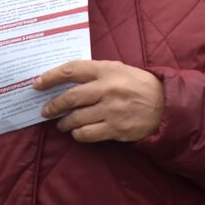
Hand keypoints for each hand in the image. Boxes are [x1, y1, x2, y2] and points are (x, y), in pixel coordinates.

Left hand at [35, 60, 164, 142]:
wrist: (166, 106)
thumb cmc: (141, 86)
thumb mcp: (121, 70)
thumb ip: (97, 73)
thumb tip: (67, 80)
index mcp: (108, 70)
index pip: (72, 70)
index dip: (51, 77)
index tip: (38, 84)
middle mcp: (108, 89)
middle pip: (69, 98)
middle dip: (53, 106)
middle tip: (46, 110)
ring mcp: (111, 110)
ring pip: (75, 118)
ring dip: (64, 122)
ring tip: (62, 123)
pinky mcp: (115, 128)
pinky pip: (86, 134)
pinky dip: (77, 134)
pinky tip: (78, 132)